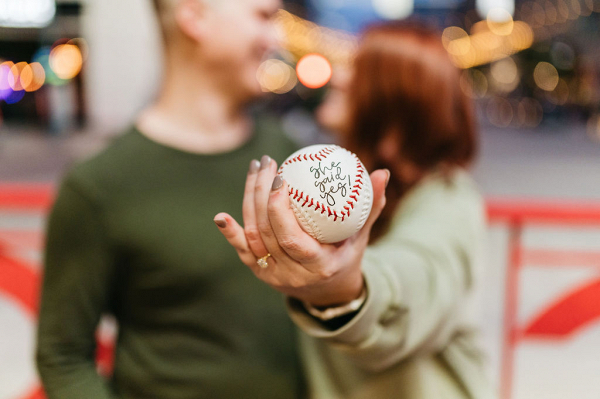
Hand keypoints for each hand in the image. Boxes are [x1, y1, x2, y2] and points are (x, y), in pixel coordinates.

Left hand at [214, 155, 387, 306]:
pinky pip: (242, 251)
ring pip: (252, 236)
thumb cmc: (347, 256)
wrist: (328, 292)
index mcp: (318, 267)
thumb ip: (372, 206)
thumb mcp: (362, 236)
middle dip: (262, 193)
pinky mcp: (259, 272)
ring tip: (255, 169)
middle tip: (267, 162)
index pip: (291, 239)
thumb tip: (382, 172)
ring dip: (249, 201)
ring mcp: (272, 275)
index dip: (279, 209)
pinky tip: (221, 216)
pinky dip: (230, 233)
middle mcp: (291, 274)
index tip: (281, 177)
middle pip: (266, 232)